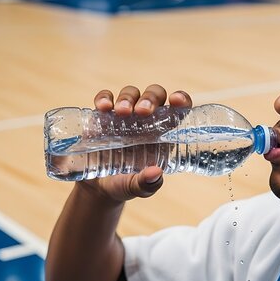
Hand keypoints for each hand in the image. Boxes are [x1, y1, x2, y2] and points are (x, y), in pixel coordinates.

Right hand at [80, 84, 192, 201]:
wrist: (98, 187)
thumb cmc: (126, 184)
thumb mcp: (137, 187)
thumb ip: (148, 184)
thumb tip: (156, 172)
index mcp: (163, 133)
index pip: (177, 110)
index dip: (181, 100)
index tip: (176, 100)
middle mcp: (146, 120)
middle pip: (155, 95)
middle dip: (150, 98)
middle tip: (142, 111)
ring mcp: (125, 115)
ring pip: (131, 93)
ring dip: (128, 98)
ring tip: (121, 113)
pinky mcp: (103, 115)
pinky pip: (106, 98)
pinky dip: (104, 98)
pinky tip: (103, 107)